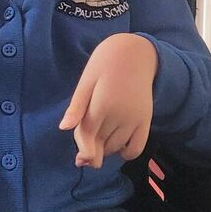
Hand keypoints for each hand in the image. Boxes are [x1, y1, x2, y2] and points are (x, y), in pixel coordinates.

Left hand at [59, 34, 156, 166]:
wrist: (136, 53)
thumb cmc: (105, 63)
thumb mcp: (86, 80)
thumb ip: (77, 106)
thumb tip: (64, 129)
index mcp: (102, 104)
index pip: (88, 135)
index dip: (82, 147)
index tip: (78, 158)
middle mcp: (121, 115)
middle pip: (100, 143)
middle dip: (91, 149)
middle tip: (86, 148)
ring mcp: (135, 119)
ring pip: (115, 147)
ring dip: (105, 150)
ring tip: (99, 138)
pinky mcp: (146, 121)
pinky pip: (137, 148)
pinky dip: (125, 153)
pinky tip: (116, 145)